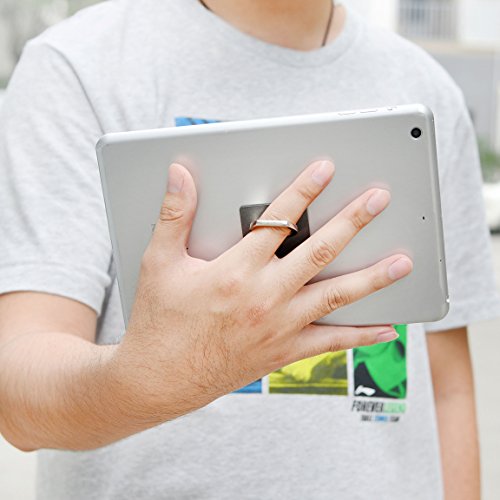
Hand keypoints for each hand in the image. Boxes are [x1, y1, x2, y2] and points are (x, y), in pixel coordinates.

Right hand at [115, 160, 411, 415]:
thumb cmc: (160, 319)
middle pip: (318, 252)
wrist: (161, 379)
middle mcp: (264, 298)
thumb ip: (174, 215)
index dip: (303, 190)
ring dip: (371, 277)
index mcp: (234, 271)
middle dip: (352, 222)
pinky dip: (360, 335)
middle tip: (379, 199)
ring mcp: (279, 327)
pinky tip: (386, 327)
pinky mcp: (284, 352)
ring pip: (335, 297)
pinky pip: (330, 343)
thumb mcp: (160, 263)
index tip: (326, 168)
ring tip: (402, 261)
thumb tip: (179, 175)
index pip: (277, 220)